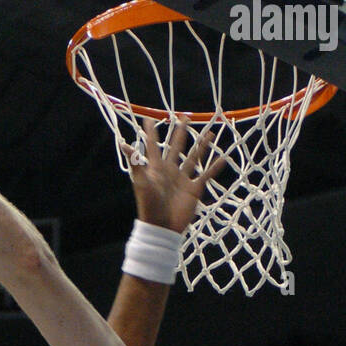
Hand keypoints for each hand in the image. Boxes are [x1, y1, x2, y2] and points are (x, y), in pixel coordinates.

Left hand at [130, 119, 225, 233]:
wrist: (162, 227)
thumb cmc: (149, 205)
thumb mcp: (141, 182)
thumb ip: (135, 163)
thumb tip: (123, 144)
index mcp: (156, 168)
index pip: (153, 146)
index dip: (151, 132)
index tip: (148, 118)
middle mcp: (170, 171)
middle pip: (176, 147)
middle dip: (180, 133)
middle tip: (184, 118)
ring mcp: (183, 179)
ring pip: (194, 158)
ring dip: (202, 146)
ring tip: (209, 133)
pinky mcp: (194, 189)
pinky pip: (206, 175)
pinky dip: (214, 167)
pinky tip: (222, 158)